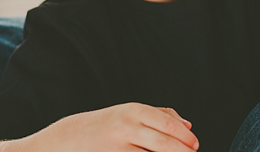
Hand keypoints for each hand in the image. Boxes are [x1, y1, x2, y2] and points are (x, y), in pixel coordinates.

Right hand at [26, 103, 198, 150]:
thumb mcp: (128, 113)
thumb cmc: (100, 126)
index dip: (185, 139)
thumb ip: (158, 115)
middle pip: (165, 145)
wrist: (65, 140)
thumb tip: (186, 125)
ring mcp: (118, 148)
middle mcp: (126, 128)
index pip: (168, 125)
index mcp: (133, 111)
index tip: (194, 145)